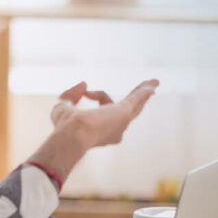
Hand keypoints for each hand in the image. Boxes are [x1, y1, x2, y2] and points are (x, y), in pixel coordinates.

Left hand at [27, 79, 159, 182]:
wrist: (73, 135)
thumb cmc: (65, 127)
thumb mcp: (63, 107)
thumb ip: (71, 95)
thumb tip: (84, 84)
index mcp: (102, 132)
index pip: (104, 106)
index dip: (95, 94)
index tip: (85, 91)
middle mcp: (115, 130)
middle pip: (127, 110)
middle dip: (137, 100)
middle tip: (148, 91)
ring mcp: (122, 122)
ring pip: (136, 104)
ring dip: (144, 92)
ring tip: (154, 82)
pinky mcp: (125, 113)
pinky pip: (137, 98)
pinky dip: (145, 91)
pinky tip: (153, 83)